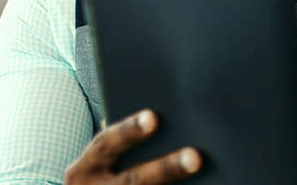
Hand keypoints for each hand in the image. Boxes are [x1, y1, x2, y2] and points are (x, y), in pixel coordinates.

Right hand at [64, 109, 201, 184]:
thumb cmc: (100, 181)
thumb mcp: (98, 166)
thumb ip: (121, 150)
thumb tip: (163, 124)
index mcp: (84, 171)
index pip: (106, 145)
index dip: (128, 131)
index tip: (153, 118)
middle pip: (133, 181)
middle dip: (165, 169)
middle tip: (195, 157)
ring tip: (212, 182)